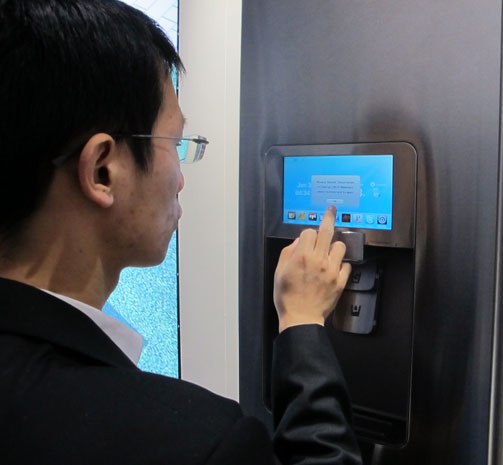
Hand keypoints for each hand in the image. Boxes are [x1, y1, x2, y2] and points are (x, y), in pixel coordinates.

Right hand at [273, 206, 350, 332]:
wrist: (301, 318)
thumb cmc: (287, 297)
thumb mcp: (279, 272)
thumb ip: (288, 253)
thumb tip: (299, 241)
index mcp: (302, 256)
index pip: (310, 232)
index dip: (308, 233)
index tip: (307, 238)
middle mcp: (319, 260)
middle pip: (327, 231)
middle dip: (329, 217)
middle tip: (331, 210)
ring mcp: (332, 270)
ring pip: (340, 246)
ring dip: (335, 245)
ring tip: (330, 251)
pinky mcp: (340, 281)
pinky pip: (346, 265)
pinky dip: (341, 264)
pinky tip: (334, 268)